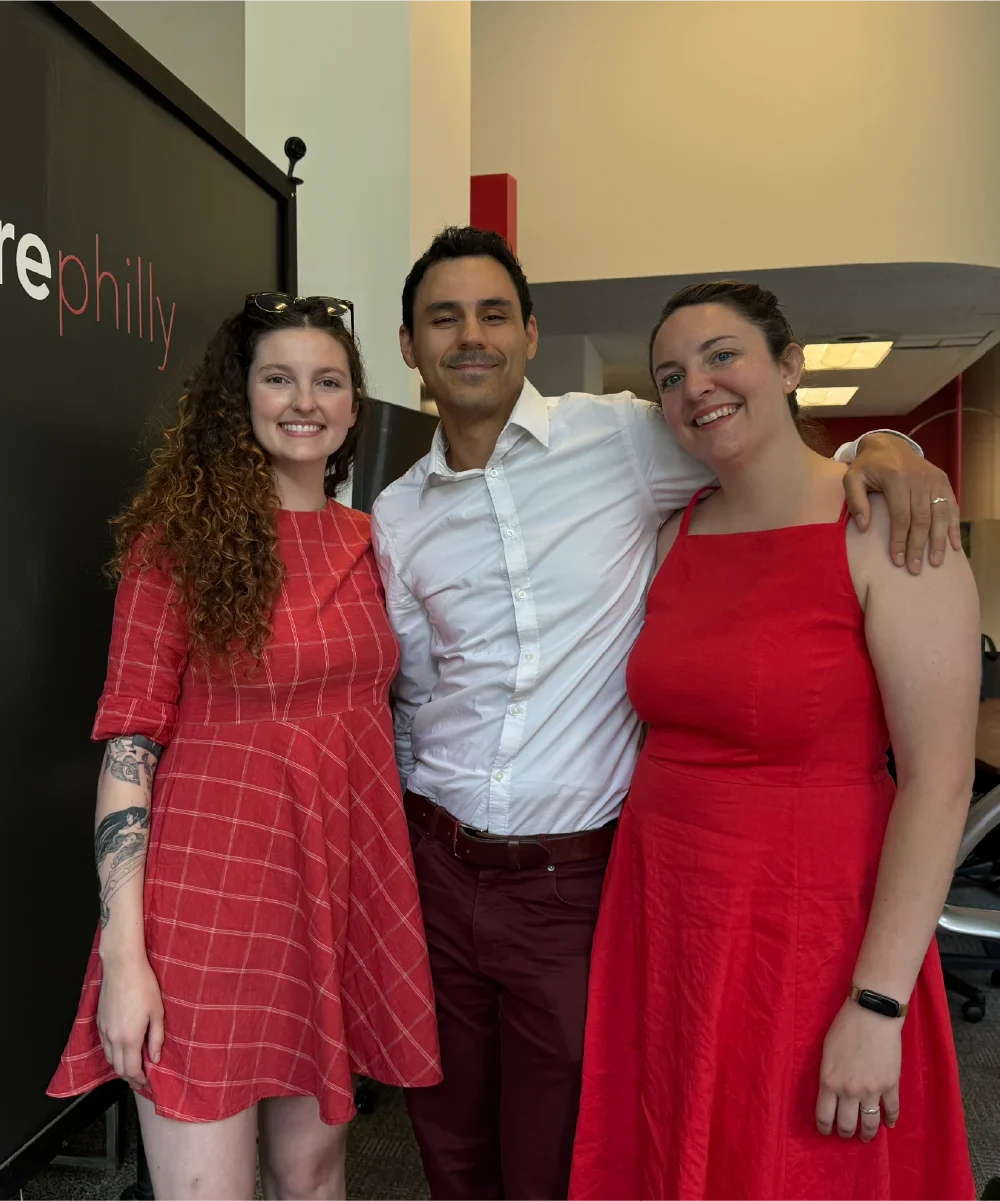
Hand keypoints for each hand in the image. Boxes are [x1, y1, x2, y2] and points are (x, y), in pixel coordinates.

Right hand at [96, 952, 163, 1089]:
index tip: (147, 1082)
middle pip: (119, 1068)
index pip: (132, 1069)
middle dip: (130, 1077)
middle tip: (141, 1079)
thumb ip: (156, 1038)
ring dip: (120, 1066)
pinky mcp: (100, 1022)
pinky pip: (104, 1046)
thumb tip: (155, 1058)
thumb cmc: (142, 985)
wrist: (122, 967)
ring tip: (132, 1067)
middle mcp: (113, 1038)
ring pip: (110, 1059)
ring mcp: (104, 1031)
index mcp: (129, 1038)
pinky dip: (113, 1054)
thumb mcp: (157, 1012)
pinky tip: (121, 1050)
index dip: (140, 1079)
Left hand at [816, 999, 901, 1142]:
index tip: (826, 1131)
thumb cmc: (844, 1027)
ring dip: (867, 1133)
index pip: (824, 1115)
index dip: (824, 1127)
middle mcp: (849, 1091)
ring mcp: (872, 1090)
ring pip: (870, 1123)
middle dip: (845, 1132)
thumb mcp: (826, 1051)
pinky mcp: (891, 1085)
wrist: (871, 1015)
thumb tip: (830, 1091)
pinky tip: (889, 1124)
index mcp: (829, 1081)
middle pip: (847, 1124)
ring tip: (865, 1137)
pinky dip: (891, 1120)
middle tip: (846, 1134)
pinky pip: (892, 1110)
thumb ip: (828, 1074)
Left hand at [843, 433, 959, 573]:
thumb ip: (855, 501)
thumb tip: (864, 527)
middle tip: (915, 569)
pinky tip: (954, 546)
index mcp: (896, 478)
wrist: (888, 444)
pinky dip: (954, 527)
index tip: (897, 561)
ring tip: (936, 562)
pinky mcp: (943, 481)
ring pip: (940, 515)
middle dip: (918, 546)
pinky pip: (952, 507)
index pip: (900, 516)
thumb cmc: (867, 466)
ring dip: (939, 541)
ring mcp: (934, 480)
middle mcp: (919, 479)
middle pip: (922, 519)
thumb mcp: (852, 478)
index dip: (899, 540)